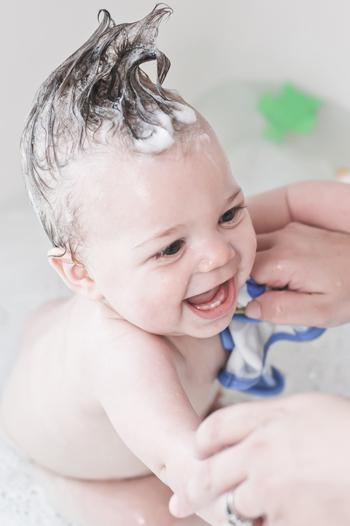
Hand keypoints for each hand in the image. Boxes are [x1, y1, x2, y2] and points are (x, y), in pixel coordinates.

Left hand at [169, 393, 349, 525]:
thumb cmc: (346, 430)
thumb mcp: (305, 406)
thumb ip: (269, 415)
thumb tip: (247, 425)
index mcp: (264, 423)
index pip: (214, 429)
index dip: (203, 441)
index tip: (200, 450)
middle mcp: (259, 456)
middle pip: (209, 474)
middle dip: (192, 490)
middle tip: (179, 501)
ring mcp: (271, 493)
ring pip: (235, 508)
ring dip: (237, 510)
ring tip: (253, 505)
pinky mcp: (289, 522)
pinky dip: (267, 523)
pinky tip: (283, 514)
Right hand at [245, 222, 349, 325]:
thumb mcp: (319, 311)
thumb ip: (280, 310)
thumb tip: (251, 308)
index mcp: (283, 262)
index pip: (242, 274)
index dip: (245, 290)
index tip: (257, 300)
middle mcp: (283, 240)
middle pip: (245, 256)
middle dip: (248, 275)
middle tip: (268, 293)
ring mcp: (289, 232)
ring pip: (255, 246)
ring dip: (257, 264)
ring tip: (277, 283)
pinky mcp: (296, 230)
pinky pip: (268, 240)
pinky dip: (267, 255)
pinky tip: (286, 271)